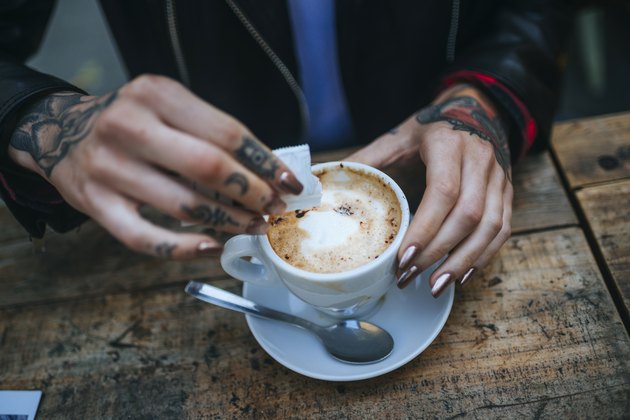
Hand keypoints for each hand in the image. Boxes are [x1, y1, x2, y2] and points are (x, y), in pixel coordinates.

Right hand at [8, 75, 302, 258]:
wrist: (58, 132)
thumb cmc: (131, 122)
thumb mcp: (167, 107)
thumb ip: (210, 133)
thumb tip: (267, 173)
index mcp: (156, 95)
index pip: (227, 133)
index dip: (266, 162)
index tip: (290, 182)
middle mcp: (128, 127)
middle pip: (208, 168)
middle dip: (252, 194)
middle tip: (273, 208)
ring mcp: (108, 168)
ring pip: (183, 206)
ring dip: (228, 222)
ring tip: (253, 226)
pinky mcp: (95, 203)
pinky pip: (145, 238)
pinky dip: (185, 248)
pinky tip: (212, 247)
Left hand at [347, 84, 512, 296]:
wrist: (474, 110)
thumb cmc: (431, 128)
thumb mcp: (397, 138)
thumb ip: (366, 161)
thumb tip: (326, 186)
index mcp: (448, 145)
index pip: (443, 192)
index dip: (425, 228)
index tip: (403, 258)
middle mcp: (480, 160)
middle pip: (468, 215)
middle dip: (439, 253)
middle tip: (411, 278)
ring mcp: (498, 178)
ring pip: (491, 227)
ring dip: (463, 261)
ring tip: (436, 286)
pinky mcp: (507, 192)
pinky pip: (503, 229)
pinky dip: (484, 255)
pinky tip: (462, 274)